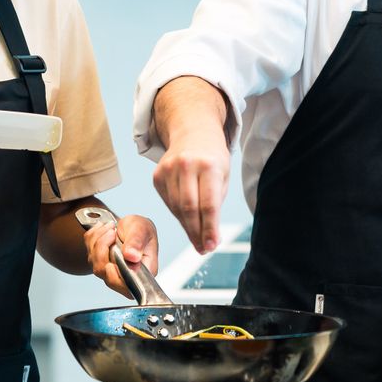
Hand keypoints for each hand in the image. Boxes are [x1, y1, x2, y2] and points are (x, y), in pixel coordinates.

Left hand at [82, 213, 160, 298]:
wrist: (132, 225)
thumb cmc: (142, 229)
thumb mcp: (143, 230)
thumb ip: (137, 242)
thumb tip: (131, 256)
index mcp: (142, 271)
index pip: (127, 284)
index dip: (115, 277)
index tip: (110, 265)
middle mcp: (126, 275)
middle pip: (106, 274)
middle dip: (103, 250)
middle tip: (112, 232)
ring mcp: (111, 271)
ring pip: (95, 262)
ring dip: (99, 240)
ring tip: (111, 227)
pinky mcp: (100, 264)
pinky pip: (89, 252)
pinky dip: (93, 238)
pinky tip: (104, 231)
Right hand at [151, 124, 230, 254]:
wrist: (193, 132)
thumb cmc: (212, 158)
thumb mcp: (223, 176)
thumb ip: (216, 204)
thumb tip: (209, 237)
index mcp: (209, 165)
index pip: (208, 204)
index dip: (209, 229)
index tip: (212, 245)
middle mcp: (187, 166)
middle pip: (189, 209)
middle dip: (197, 233)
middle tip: (204, 248)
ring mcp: (168, 169)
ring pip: (176, 208)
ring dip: (187, 227)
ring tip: (198, 240)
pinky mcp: (157, 175)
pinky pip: (167, 202)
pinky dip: (177, 215)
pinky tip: (187, 220)